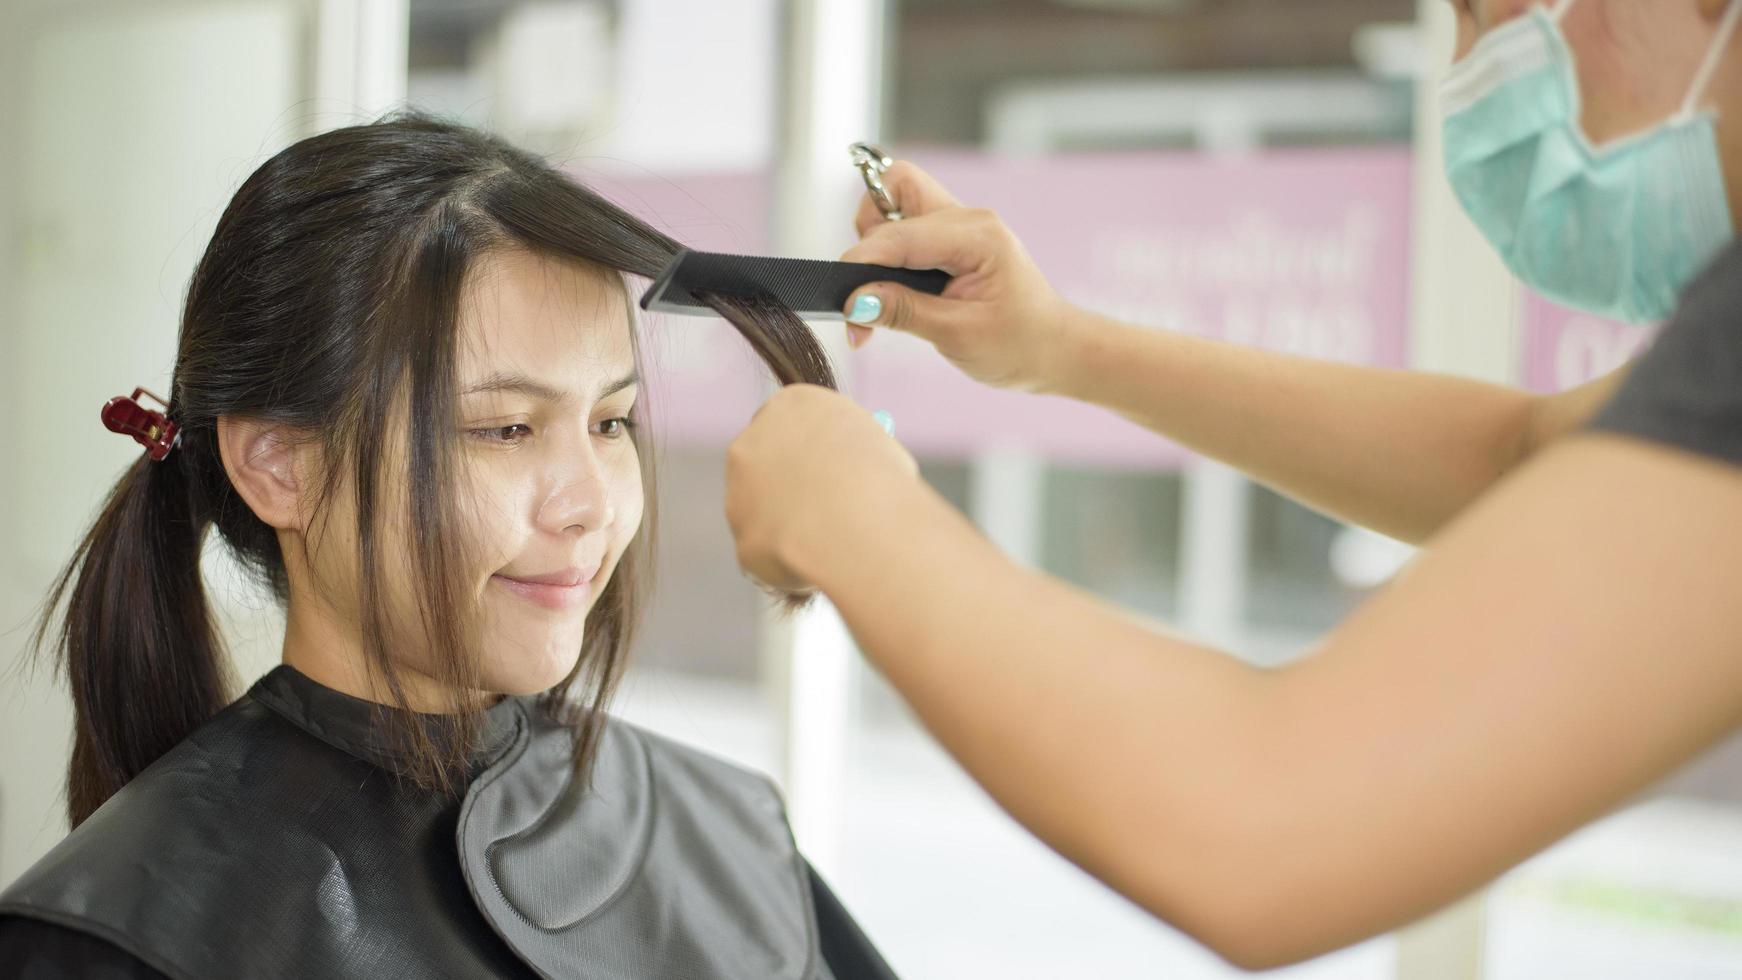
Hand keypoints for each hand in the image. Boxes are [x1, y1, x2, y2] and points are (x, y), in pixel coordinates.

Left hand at [725, 385, 919, 593]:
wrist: (856, 518)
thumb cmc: (878, 476)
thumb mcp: (875, 446)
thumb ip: (851, 454)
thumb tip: (855, 472)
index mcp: (790, 406)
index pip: (792, 423)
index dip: (812, 452)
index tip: (830, 472)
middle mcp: (752, 442)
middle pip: (766, 467)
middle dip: (791, 491)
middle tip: (826, 515)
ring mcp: (739, 492)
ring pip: (767, 516)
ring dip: (791, 529)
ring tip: (835, 543)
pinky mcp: (742, 538)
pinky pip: (771, 555)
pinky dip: (791, 564)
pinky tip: (821, 562)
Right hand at [841, 161, 1077, 393]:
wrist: (1054, 350)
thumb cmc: (1019, 345)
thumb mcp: (958, 335)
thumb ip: (903, 312)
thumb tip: (854, 301)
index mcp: (977, 236)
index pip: (900, 235)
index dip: (862, 264)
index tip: (843, 303)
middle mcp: (967, 220)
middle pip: (894, 189)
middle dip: (868, 240)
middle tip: (866, 292)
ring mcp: (959, 227)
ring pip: (896, 204)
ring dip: (876, 243)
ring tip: (879, 296)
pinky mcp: (950, 241)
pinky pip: (905, 229)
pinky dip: (887, 255)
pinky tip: (889, 293)